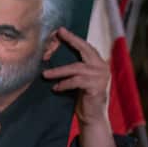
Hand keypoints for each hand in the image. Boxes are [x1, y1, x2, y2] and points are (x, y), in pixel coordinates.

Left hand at [42, 27, 113, 146]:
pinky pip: (76, 82)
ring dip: (59, 71)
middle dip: (72, 41)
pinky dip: (64, 84)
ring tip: (45, 74)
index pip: (86, 47)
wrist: (92, 116)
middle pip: (85, 50)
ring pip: (76, 68)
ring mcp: (101, 77)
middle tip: (58, 35)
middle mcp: (102, 67)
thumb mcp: (79, 78)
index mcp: (98, 63)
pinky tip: (56, 88)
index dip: (74, 38)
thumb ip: (74, 67)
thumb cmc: (82, 96)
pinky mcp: (96, 87)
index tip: (61, 30)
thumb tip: (53, 55)